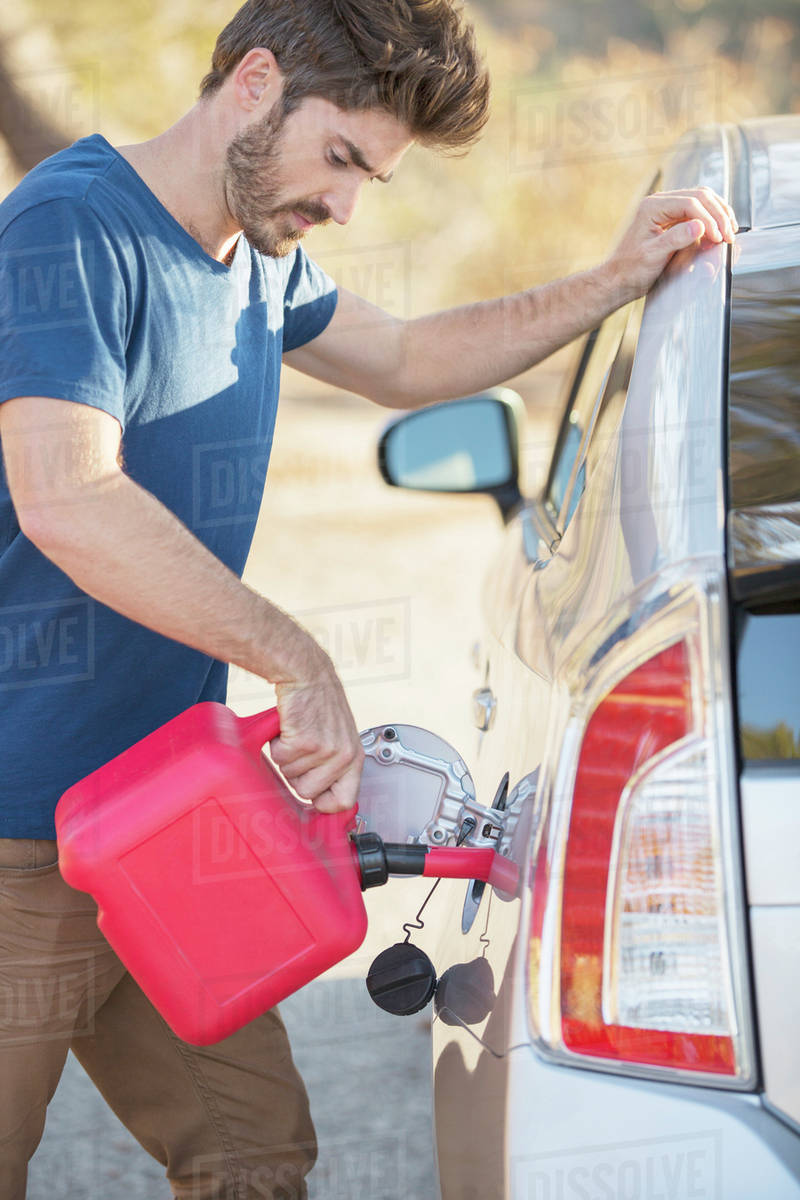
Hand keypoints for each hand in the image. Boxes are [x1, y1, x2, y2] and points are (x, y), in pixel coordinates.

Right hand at [269, 633, 363, 812]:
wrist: (306, 674)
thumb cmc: (319, 704)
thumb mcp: (339, 738)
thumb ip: (334, 767)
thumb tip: (321, 801)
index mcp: (354, 758)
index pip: (345, 801)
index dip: (323, 803)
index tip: (312, 797)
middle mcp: (343, 756)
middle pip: (307, 792)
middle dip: (296, 774)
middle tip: (301, 748)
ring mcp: (325, 750)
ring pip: (290, 775)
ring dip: (286, 756)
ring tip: (296, 733)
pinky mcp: (304, 741)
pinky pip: (279, 758)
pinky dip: (276, 744)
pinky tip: (288, 727)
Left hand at [605, 187, 737, 301]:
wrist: (619, 279)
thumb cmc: (631, 270)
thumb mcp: (653, 256)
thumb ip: (675, 239)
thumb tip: (699, 226)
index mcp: (652, 207)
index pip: (690, 203)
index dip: (710, 219)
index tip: (719, 237)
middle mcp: (659, 202)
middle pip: (699, 196)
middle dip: (718, 214)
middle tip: (729, 235)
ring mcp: (666, 209)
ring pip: (701, 199)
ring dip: (718, 213)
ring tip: (729, 231)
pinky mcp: (671, 218)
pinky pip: (697, 210)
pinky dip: (711, 218)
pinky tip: (719, 229)